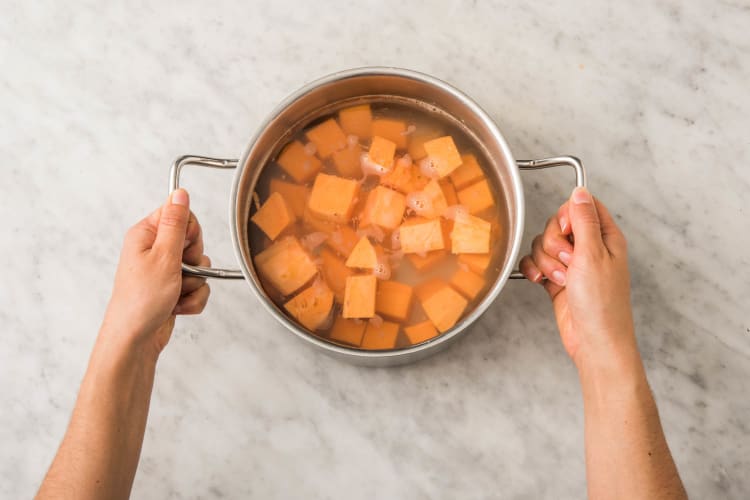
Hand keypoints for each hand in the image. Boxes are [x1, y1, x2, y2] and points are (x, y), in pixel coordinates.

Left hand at [102, 189, 210, 357]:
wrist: (135, 339)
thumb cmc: (140, 301)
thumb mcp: (164, 256)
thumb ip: (176, 223)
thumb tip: (180, 194)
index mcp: (146, 235)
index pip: (180, 214)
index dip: (189, 232)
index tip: (183, 248)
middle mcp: (154, 250)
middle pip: (194, 242)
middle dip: (195, 261)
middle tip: (180, 272)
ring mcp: (164, 271)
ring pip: (200, 268)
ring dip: (195, 284)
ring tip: (176, 293)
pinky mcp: (173, 289)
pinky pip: (198, 287)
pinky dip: (193, 299)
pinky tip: (178, 306)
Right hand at [519, 187, 635, 368]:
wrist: (593, 340)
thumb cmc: (602, 303)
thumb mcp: (593, 254)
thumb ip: (583, 220)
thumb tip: (580, 192)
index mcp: (605, 237)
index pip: (582, 206)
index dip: (568, 214)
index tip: (566, 230)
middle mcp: (590, 248)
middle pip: (557, 225)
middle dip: (553, 242)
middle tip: (567, 260)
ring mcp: (572, 264)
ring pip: (543, 244)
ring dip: (545, 261)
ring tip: (560, 278)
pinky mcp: (557, 280)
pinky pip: (536, 263)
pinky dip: (535, 271)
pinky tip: (542, 281)